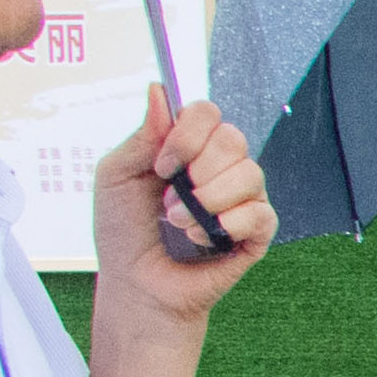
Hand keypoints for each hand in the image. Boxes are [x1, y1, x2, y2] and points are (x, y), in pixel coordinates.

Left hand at [93, 89, 266, 310]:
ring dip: (207, 202)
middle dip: (198, 170)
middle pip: (233, 138)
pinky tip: (202, 240)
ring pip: (251, 174)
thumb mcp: (117, 176)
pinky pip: (259, 213)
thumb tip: (159, 91)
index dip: (188, 133)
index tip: (162, 164)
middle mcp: (220, 168)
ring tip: (180, 223)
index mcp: (189, 149)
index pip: (207, 113)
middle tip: (170, 199)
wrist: (137, 286)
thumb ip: (142, 136)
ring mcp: (242, 199)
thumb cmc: (124, 233)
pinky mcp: (257, 231)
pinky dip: (225, 226)